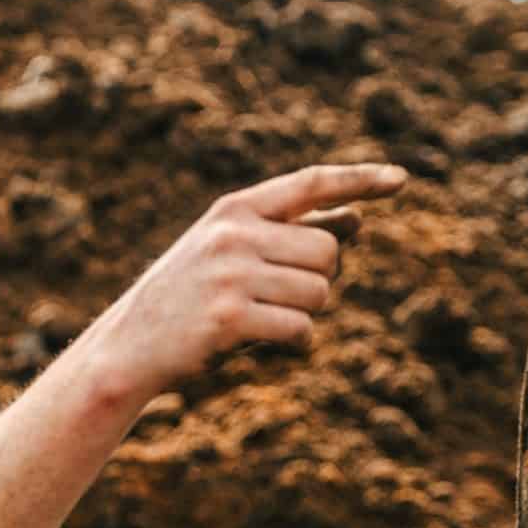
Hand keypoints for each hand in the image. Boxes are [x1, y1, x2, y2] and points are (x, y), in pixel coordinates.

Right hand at [97, 162, 406, 385]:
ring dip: (304, 313)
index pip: (310, 183)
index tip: (401, 179)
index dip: (359, 180)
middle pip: (328, 252)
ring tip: (262, 319)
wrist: (127, 348)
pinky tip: (259, 342)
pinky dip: (294, 341)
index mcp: (233, 210)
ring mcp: (230, 276)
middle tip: (282, 297)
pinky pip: (300, 329)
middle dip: (320, 280)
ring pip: (318, 292)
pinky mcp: (229, 320)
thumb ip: (289, 235)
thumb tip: (357, 219)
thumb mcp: (232, 254)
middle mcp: (233, 235)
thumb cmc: (188, 300)